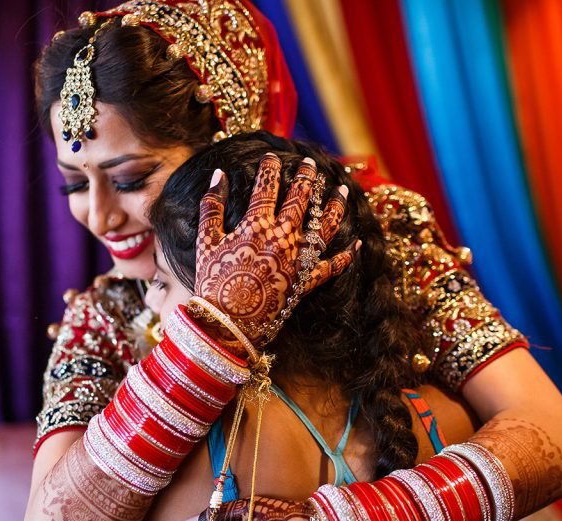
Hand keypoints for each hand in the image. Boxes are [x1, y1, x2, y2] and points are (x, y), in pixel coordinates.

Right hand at [191, 154, 354, 353]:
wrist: (228, 322)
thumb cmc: (212, 281)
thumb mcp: (205, 240)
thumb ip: (211, 205)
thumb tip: (218, 175)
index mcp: (256, 224)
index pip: (266, 186)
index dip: (269, 168)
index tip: (272, 156)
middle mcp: (282, 237)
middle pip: (300, 198)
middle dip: (306, 177)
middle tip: (309, 163)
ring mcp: (298, 259)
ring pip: (324, 226)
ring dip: (335, 206)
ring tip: (342, 190)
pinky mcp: (306, 281)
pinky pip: (331, 267)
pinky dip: (345, 257)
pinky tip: (356, 244)